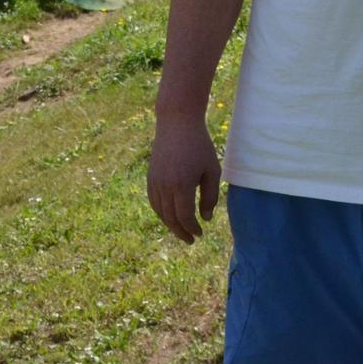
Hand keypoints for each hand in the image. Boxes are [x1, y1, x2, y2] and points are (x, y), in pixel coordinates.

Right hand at [148, 113, 220, 243]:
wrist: (177, 123)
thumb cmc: (199, 146)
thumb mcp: (212, 171)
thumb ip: (210, 197)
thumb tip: (205, 218)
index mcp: (182, 185)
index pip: (185, 217)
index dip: (192, 229)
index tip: (200, 234)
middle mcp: (165, 186)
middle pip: (170, 218)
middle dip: (181, 232)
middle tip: (191, 240)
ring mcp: (154, 181)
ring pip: (160, 211)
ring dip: (170, 224)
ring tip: (181, 230)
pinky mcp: (150, 176)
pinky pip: (153, 201)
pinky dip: (161, 212)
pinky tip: (170, 215)